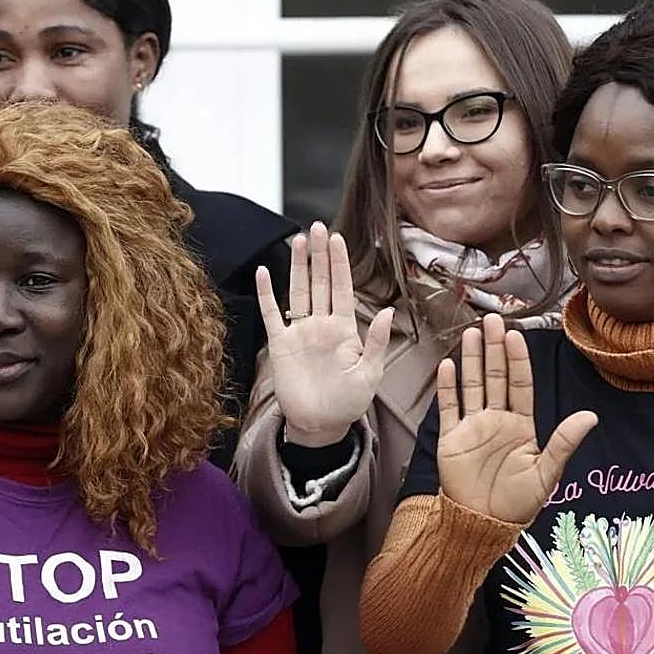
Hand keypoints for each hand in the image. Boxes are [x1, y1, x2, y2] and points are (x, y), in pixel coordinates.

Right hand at [256, 221, 394, 446]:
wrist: (319, 426)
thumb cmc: (348, 403)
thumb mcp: (370, 374)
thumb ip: (377, 342)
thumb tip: (390, 311)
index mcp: (345, 330)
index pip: (342, 288)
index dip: (340, 264)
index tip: (338, 239)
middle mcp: (322, 325)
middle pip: (319, 282)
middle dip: (319, 255)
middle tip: (318, 227)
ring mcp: (300, 333)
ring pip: (297, 291)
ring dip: (297, 266)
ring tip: (298, 239)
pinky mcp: (280, 345)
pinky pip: (271, 315)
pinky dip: (266, 294)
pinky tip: (263, 272)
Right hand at [436, 314, 596, 523]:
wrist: (481, 524)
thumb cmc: (516, 504)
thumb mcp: (545, 474)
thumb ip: (564, 442)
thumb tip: (590, 416)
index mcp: (521, 426)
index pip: (520, 385)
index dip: (517, 360)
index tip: (516, 336)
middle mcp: (496, 421)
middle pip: (494, 377)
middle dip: (493, 349)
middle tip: (491, 321)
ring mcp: (472, 428)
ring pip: (471, 386)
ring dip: (470, 360)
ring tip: (470, 334)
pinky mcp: (451, 439)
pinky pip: (449, 407)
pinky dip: (447, 387)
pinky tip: (448, 366)